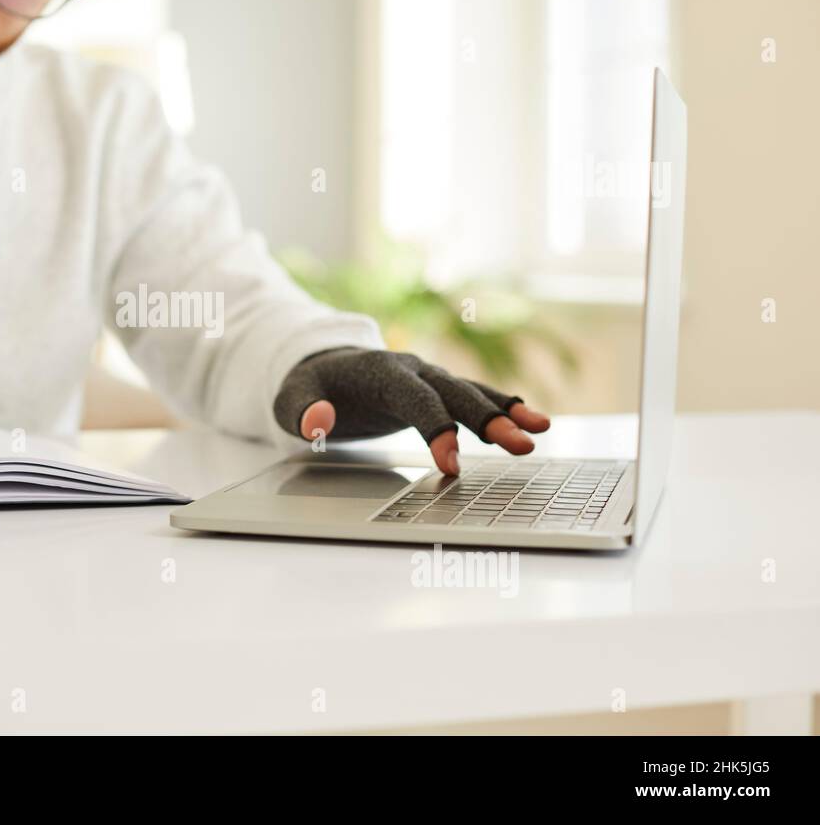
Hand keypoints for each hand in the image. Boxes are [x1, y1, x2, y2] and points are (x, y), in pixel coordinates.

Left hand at [273, 347, 549, 475]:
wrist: (323, 365)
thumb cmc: (309, 386)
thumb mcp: (288, 399)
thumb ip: (300, 411)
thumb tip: (318, 423)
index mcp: (380, 370)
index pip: (414, 399)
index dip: (436, 428)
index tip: (453, 464)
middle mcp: (412, 369)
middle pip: (455, 394)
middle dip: (488, 420)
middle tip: (520, 445)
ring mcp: (429, 378)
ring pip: (472, 393)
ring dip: (506, 412)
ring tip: (540, 430)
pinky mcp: (438, 391)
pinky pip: (475, 396)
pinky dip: (503, 406)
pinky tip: (533, 422)